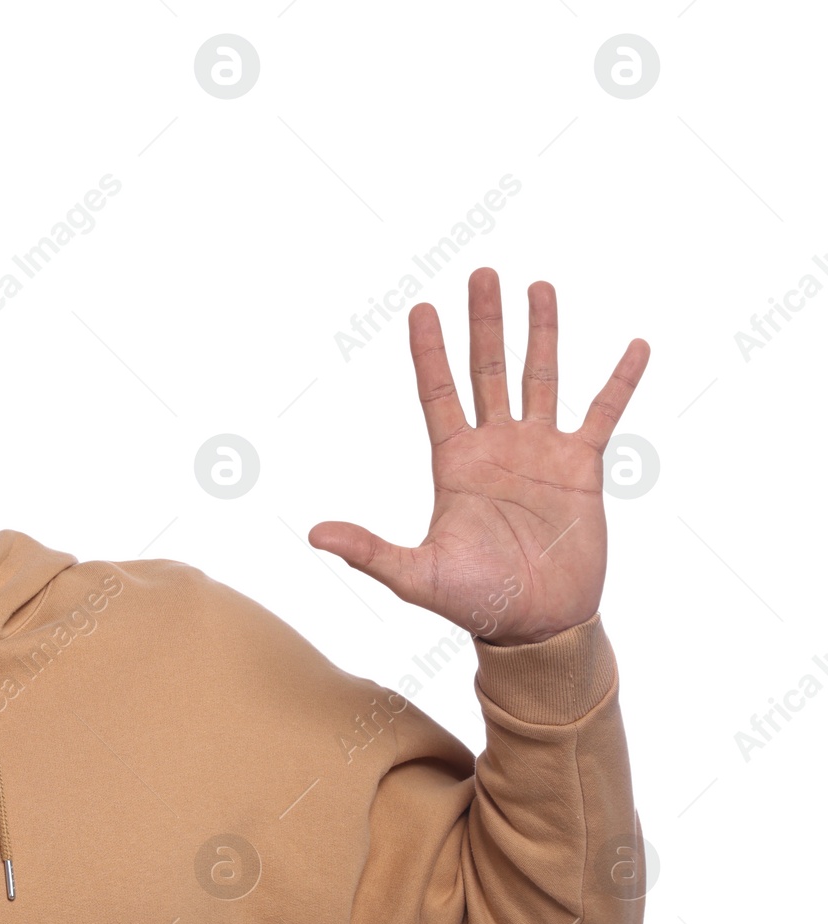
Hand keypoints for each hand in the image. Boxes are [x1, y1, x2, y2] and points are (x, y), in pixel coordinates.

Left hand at [308, 268, 649, 646]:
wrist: (534, 625)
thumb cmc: (473, 602)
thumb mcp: (415, 575)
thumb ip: (368, 551)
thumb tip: (314, 535)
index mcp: (454, 464)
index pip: (437, 393)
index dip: (429, 352)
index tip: (420, 309)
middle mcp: (495, 447)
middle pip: (486, 370)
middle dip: (483, 322)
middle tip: (480, 273)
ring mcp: (540, 452)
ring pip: (540, 377)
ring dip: (540, 333)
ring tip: (538, 285)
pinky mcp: (582, 468)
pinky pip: (603, 413)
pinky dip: (619, 380)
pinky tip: (634, 345)